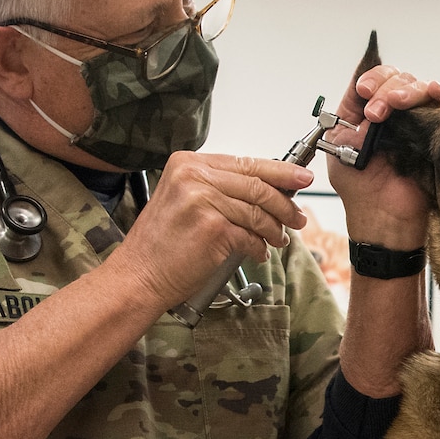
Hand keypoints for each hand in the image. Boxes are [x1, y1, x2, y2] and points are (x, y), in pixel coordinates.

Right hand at [109, 150, 310, 306]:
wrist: (138, 275)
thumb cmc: (161, 245)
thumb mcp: (184, 201)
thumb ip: (219, 189)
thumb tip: (265, 190)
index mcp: (188, 164)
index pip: (246, 162)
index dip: (281, 171)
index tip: (301, 177)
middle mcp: (194, 177)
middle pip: (258, 185)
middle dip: (285, 204)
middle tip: (298, 217)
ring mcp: (204, 201)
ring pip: (258, 212)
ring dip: (275, 230)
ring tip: (279, 239)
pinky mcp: (214, 228)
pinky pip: (251, 236)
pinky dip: (259, 248)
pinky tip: (258, 253)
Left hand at [327, 64, 439, 249]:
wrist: (383, 217)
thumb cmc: (358, 187)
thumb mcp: (339, 143)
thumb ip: (349, 110)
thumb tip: (363, 81)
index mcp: (369, 111)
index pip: (375, 79)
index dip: (372, 78)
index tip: (364, 90)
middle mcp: (396, 113)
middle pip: (399, 78)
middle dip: (386, 88)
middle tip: (376, 112)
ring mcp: (420, 121)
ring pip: (421, 87)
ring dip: (407, 91)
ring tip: (395, 105)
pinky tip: (434, 91)